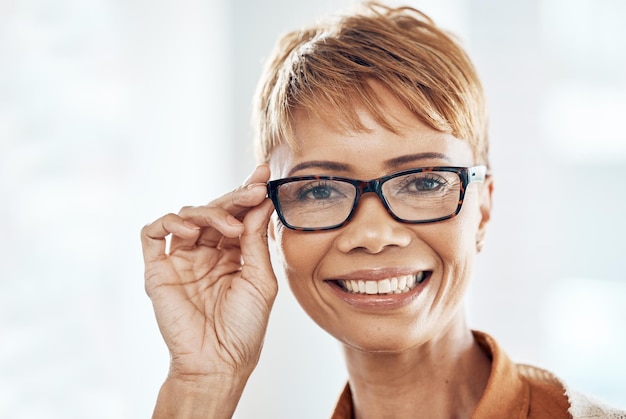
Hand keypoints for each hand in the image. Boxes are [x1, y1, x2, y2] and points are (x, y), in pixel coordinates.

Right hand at [140, 165, 276, 383]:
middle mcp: (206, 253)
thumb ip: (256, 240)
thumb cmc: (244, 327)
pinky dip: (170, 223)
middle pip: (214, 211)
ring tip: (231, 226)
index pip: (238, 216)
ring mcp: (181, 259)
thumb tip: (262, 202)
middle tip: (254, 190)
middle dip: (235, 197)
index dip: (248, 195)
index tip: (263, 175)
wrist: (219, 362)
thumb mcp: (259, 278)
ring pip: (187, 215)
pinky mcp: (158, 269)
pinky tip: (192, 230)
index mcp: (232, 255)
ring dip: (211, 212)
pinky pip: (153, 234)